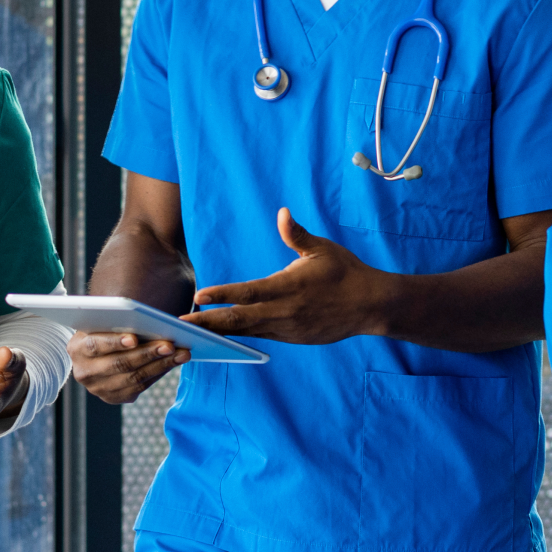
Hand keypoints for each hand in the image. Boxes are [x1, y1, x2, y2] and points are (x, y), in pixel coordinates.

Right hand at [68, 328, 189, 404]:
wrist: (97, 353)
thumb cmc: (105, 330)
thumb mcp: (103, 323)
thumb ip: (116, 322)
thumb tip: (148, 321)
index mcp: (76, 348)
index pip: (95, 345)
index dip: (114, 342)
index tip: (134, 338)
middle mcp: (84, 372)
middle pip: (119, 364)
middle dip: (147, 354)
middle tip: (170, 345)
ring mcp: (98, 389)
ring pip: (133, 379)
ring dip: (161, 366)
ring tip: (181, 354)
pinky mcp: (113, 398)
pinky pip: (139, 388)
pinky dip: (158, 374)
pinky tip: (173, 363)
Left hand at [181, 208, 389, 344]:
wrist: (370, 305)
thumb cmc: (345, 272)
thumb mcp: (322, 249)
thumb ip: (297, 235)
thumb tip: (282, 213)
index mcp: (289, 287)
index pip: (249, 292)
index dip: (223, 295)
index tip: (199, 296)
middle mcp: (285, 311)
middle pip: (239, 320)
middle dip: (208, 323)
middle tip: (181, 325)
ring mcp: (288, 328)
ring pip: (246, 332)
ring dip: (219, 333)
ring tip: (192, 334)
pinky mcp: (292, 338)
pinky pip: (260, 337)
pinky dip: (239, 337)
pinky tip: (220, 337)